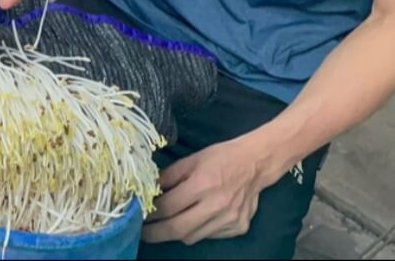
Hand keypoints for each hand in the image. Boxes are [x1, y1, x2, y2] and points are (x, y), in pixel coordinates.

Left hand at [142, 139, 278, 245]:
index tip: (139, 215)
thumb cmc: (221, 157)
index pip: (169, 207)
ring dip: (176, 232)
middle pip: (178, 228)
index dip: (151, 214)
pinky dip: (196, 231)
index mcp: (203, 184)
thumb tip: (148, 190)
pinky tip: (193, 221)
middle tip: (142, 233)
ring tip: (165, 226)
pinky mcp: (238, 228)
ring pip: (193, 236)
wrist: (256, 163)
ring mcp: (229, 220)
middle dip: (156, 233)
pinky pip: (209, 236)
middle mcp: (217, 205)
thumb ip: (169, 176)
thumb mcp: (191, 159)